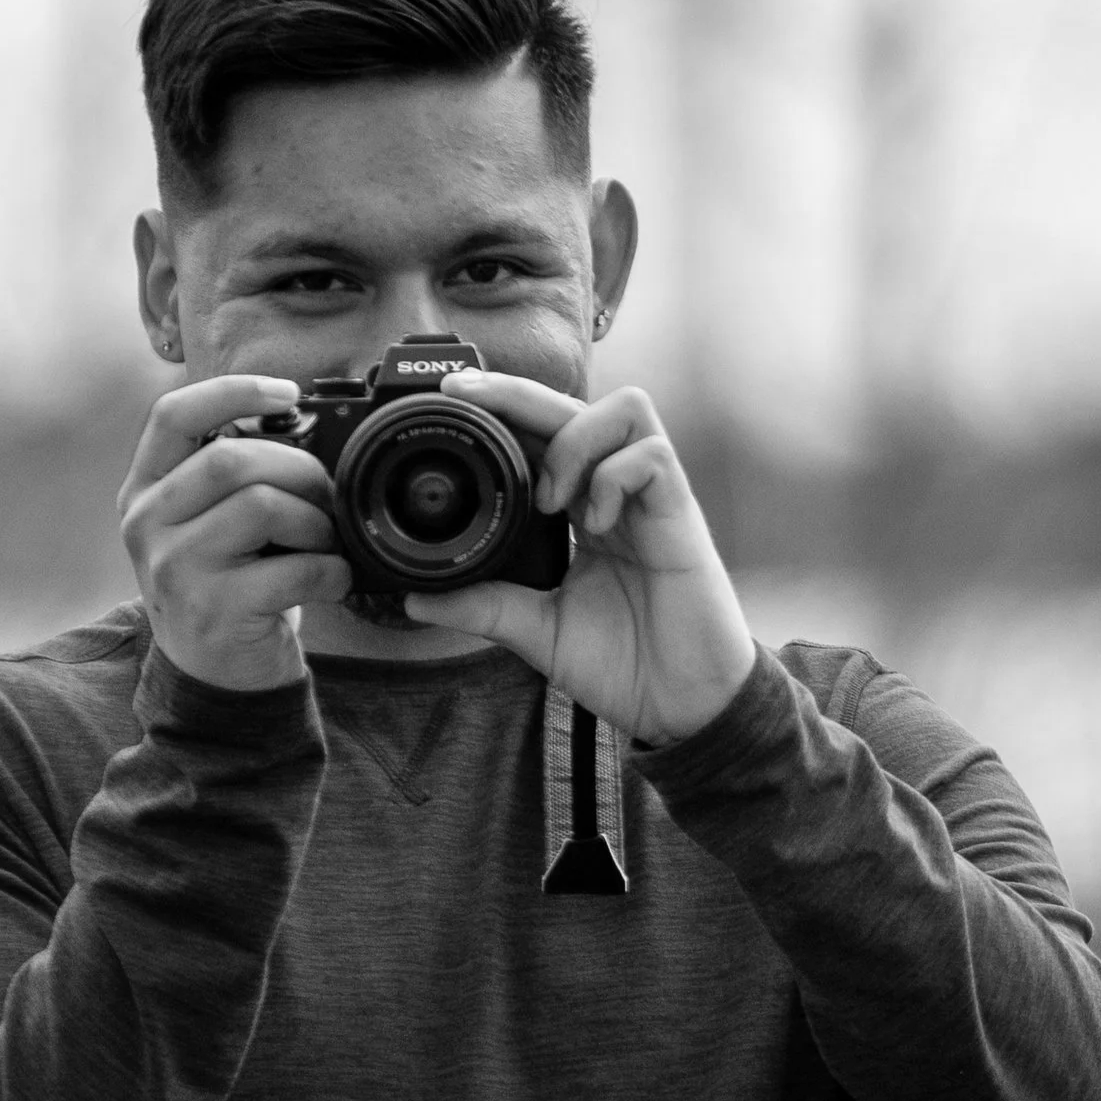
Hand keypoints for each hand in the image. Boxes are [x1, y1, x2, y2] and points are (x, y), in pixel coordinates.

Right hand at [119, 375, 352, 692]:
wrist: (216, 676)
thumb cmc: (228, 583)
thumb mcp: (206, 522)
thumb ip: (230, 474)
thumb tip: (304, 424)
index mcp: (144, 490)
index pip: (172, 415)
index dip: (233, 391)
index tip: (289, 393)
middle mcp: (147, 524)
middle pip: (231, 459)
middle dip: (299, 469)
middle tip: (327, 497)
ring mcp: (175, 569)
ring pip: (262, 506)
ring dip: (316, 523)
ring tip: (325, 544)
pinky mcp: (214, 611)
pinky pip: (292, 568)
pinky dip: (330, 571)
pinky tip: (331, 582)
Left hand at [402, 373, 756, 745]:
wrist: (684, 707)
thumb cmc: (626, 666)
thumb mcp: (537, 632)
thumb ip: (485, 607)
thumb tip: (416, 599)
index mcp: (584, 511)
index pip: (545, 436)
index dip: (504, 411)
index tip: (452, 401)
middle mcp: (618, 494)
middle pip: (574, 406)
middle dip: (518, 393)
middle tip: (468, 398)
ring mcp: (653, 500)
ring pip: (625, 409)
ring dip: (575, 440)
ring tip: (550, 498)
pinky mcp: (682, 515)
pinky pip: (652, 457)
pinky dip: (614, 477)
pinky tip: (596, 524)